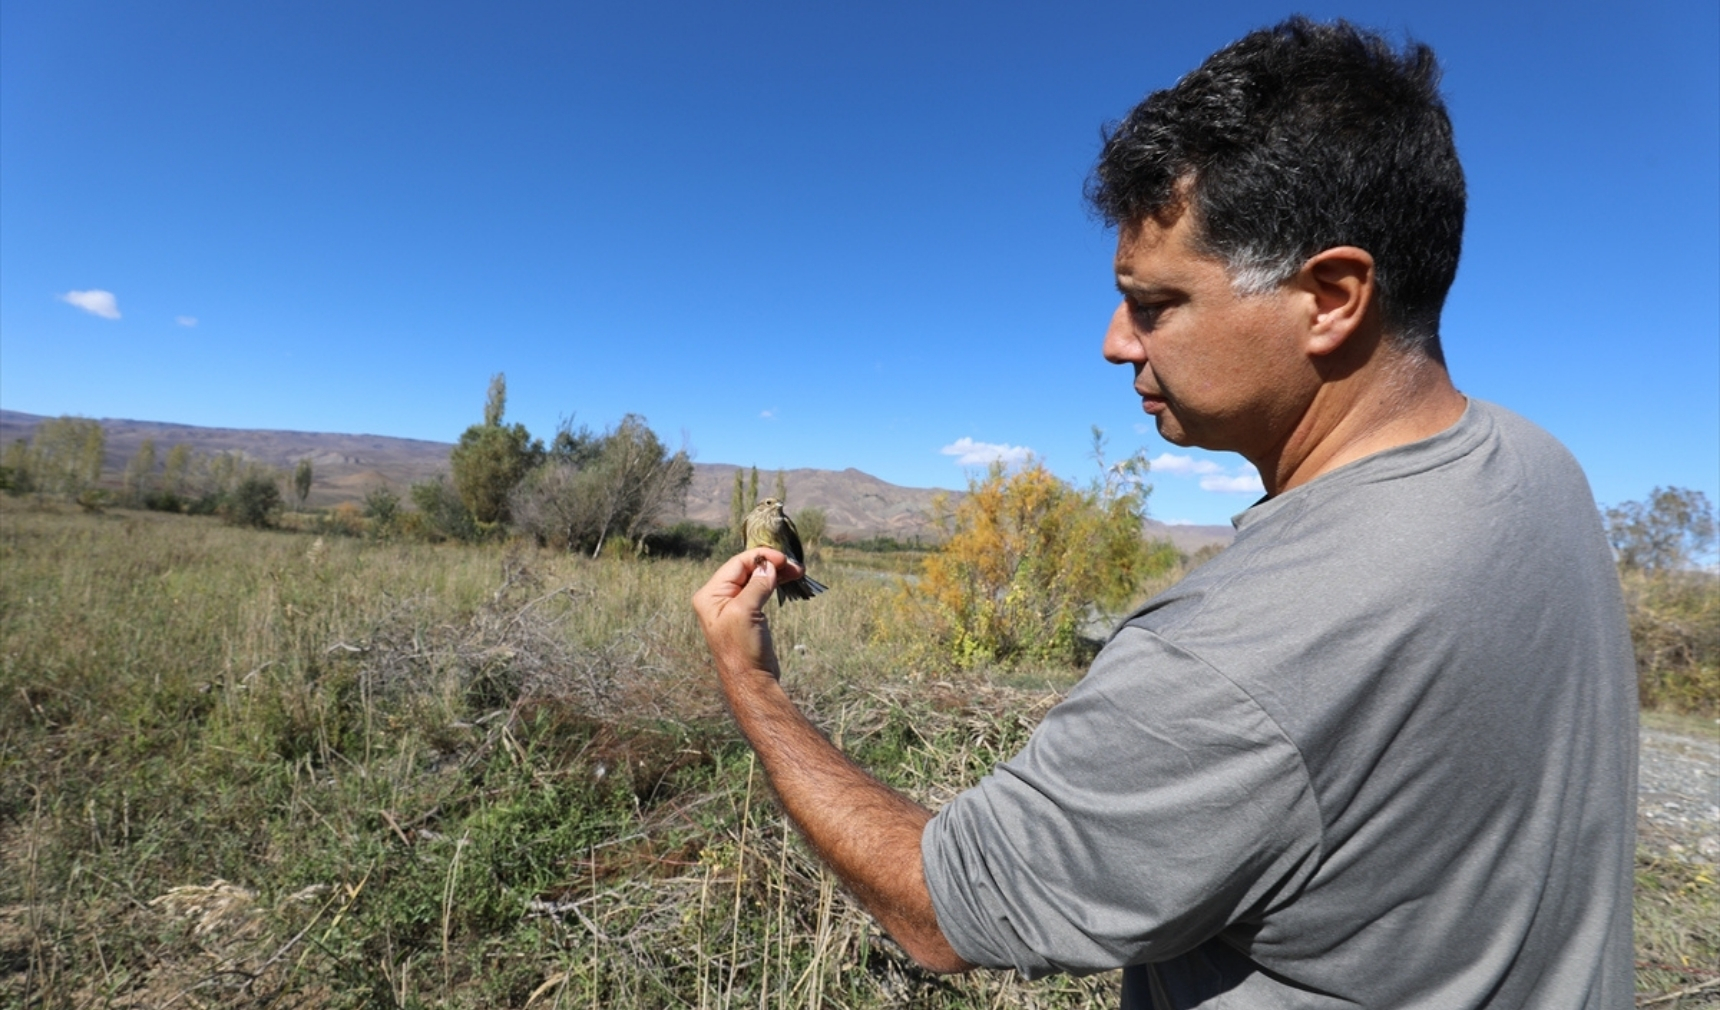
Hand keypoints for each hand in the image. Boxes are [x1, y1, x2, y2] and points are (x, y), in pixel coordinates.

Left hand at [692, 549, 804, 682]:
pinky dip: (773, 584)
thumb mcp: (746, 612)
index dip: (761, 558)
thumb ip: (757, 585)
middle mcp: (718, 598)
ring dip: (776, 574)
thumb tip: (768, 565)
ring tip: (798, 572)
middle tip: (795, 567)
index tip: (783, 559)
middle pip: (746, 570)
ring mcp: (732, 606)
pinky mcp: (746, 615)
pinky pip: (760, 592)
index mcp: (710, 595)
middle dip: (771, 565)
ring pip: (755, 580)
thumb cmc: (742, 648)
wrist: (751, 680)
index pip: (737, 564)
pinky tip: (787, 581)